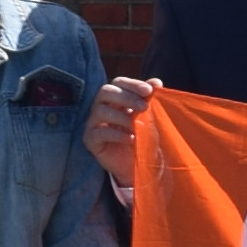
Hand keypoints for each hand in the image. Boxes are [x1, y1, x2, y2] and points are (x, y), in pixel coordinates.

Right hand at [88, 75, 151, 189]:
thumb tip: (156, 82)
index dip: (133, 84)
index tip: (150, 90)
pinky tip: (131, 138)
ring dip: (121, 117)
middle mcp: (102, 107)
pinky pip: (98, 132)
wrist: (137, 165)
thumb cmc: (142, 138)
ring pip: (100, 110)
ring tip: (136, 127)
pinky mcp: (90, 140)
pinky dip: (116, 134)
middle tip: (144, 107)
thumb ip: (149, 99)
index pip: (118, 82)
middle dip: (126, 97)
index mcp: (115, 98)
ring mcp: (94, 123)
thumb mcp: (149, 117)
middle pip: (105, 91)